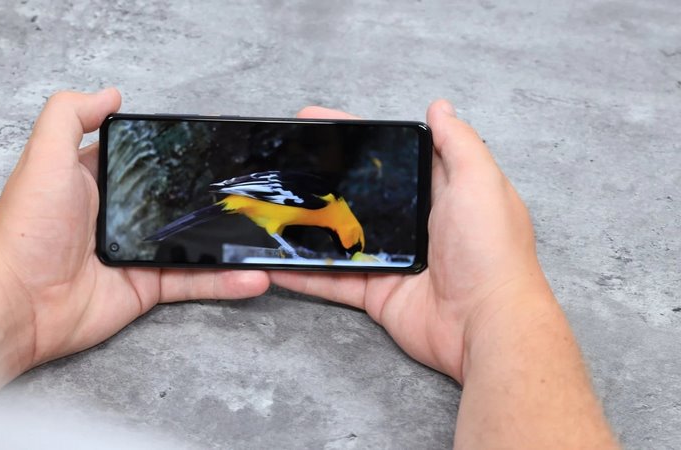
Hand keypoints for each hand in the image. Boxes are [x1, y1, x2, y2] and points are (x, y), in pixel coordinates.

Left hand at [0, 89, 269, 372]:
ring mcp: (137, 253)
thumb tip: (111, 93)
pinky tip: (254, 275)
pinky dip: (224, 281)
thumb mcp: (45, 157)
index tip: (211, 145)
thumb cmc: (27, 229)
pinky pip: (193, 281)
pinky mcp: (147, 288)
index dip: (172, 151)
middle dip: (212, 196)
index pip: (142, 160)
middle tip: (252, 190)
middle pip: (175, 201)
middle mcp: (120, 216)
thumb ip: (70, 116)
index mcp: (98, 182)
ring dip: (229, 241)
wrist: (19, 303)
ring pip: (194, 244)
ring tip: (266, 236)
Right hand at [270, 103, 549, 381]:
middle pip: (360, 193)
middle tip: (284, 159)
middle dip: (323, 177)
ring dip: (308, 224)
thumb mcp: (479, 183)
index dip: (357, 138)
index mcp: (441, 192)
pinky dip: (305, 274)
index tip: (319, 123)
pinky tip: (276, 262)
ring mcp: (393, 260)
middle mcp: (415, 224)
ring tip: (271, 206)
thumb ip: (458, 143)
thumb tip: (440, 107)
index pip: (392, 156)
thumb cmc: (489, 250)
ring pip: (340, 237)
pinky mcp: (377, 293)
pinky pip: (334, 281)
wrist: (486, 325)